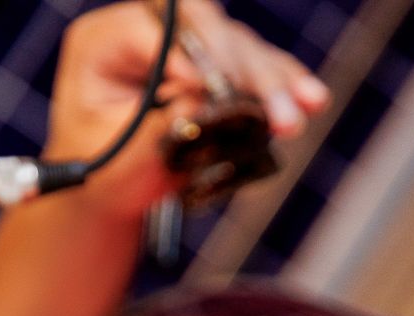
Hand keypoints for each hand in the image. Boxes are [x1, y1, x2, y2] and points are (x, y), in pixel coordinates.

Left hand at [43, 0, 330, 219]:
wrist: (108, 190)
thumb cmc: (100, 174)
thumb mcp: (113, 156)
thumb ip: (151, 126)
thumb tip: (200, 101)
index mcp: (103, 41)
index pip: (148, 27)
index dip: (184, 56)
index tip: (207, 90)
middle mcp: (149, 32)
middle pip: (204, 27)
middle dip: (242, 69)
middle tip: (269, 112)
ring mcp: (189, 48)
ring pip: (238, 46)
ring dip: (272, 82)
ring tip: (296, 119)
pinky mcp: (219, 70)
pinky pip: (256, 67)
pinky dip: (285, 84)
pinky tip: (313, 100)